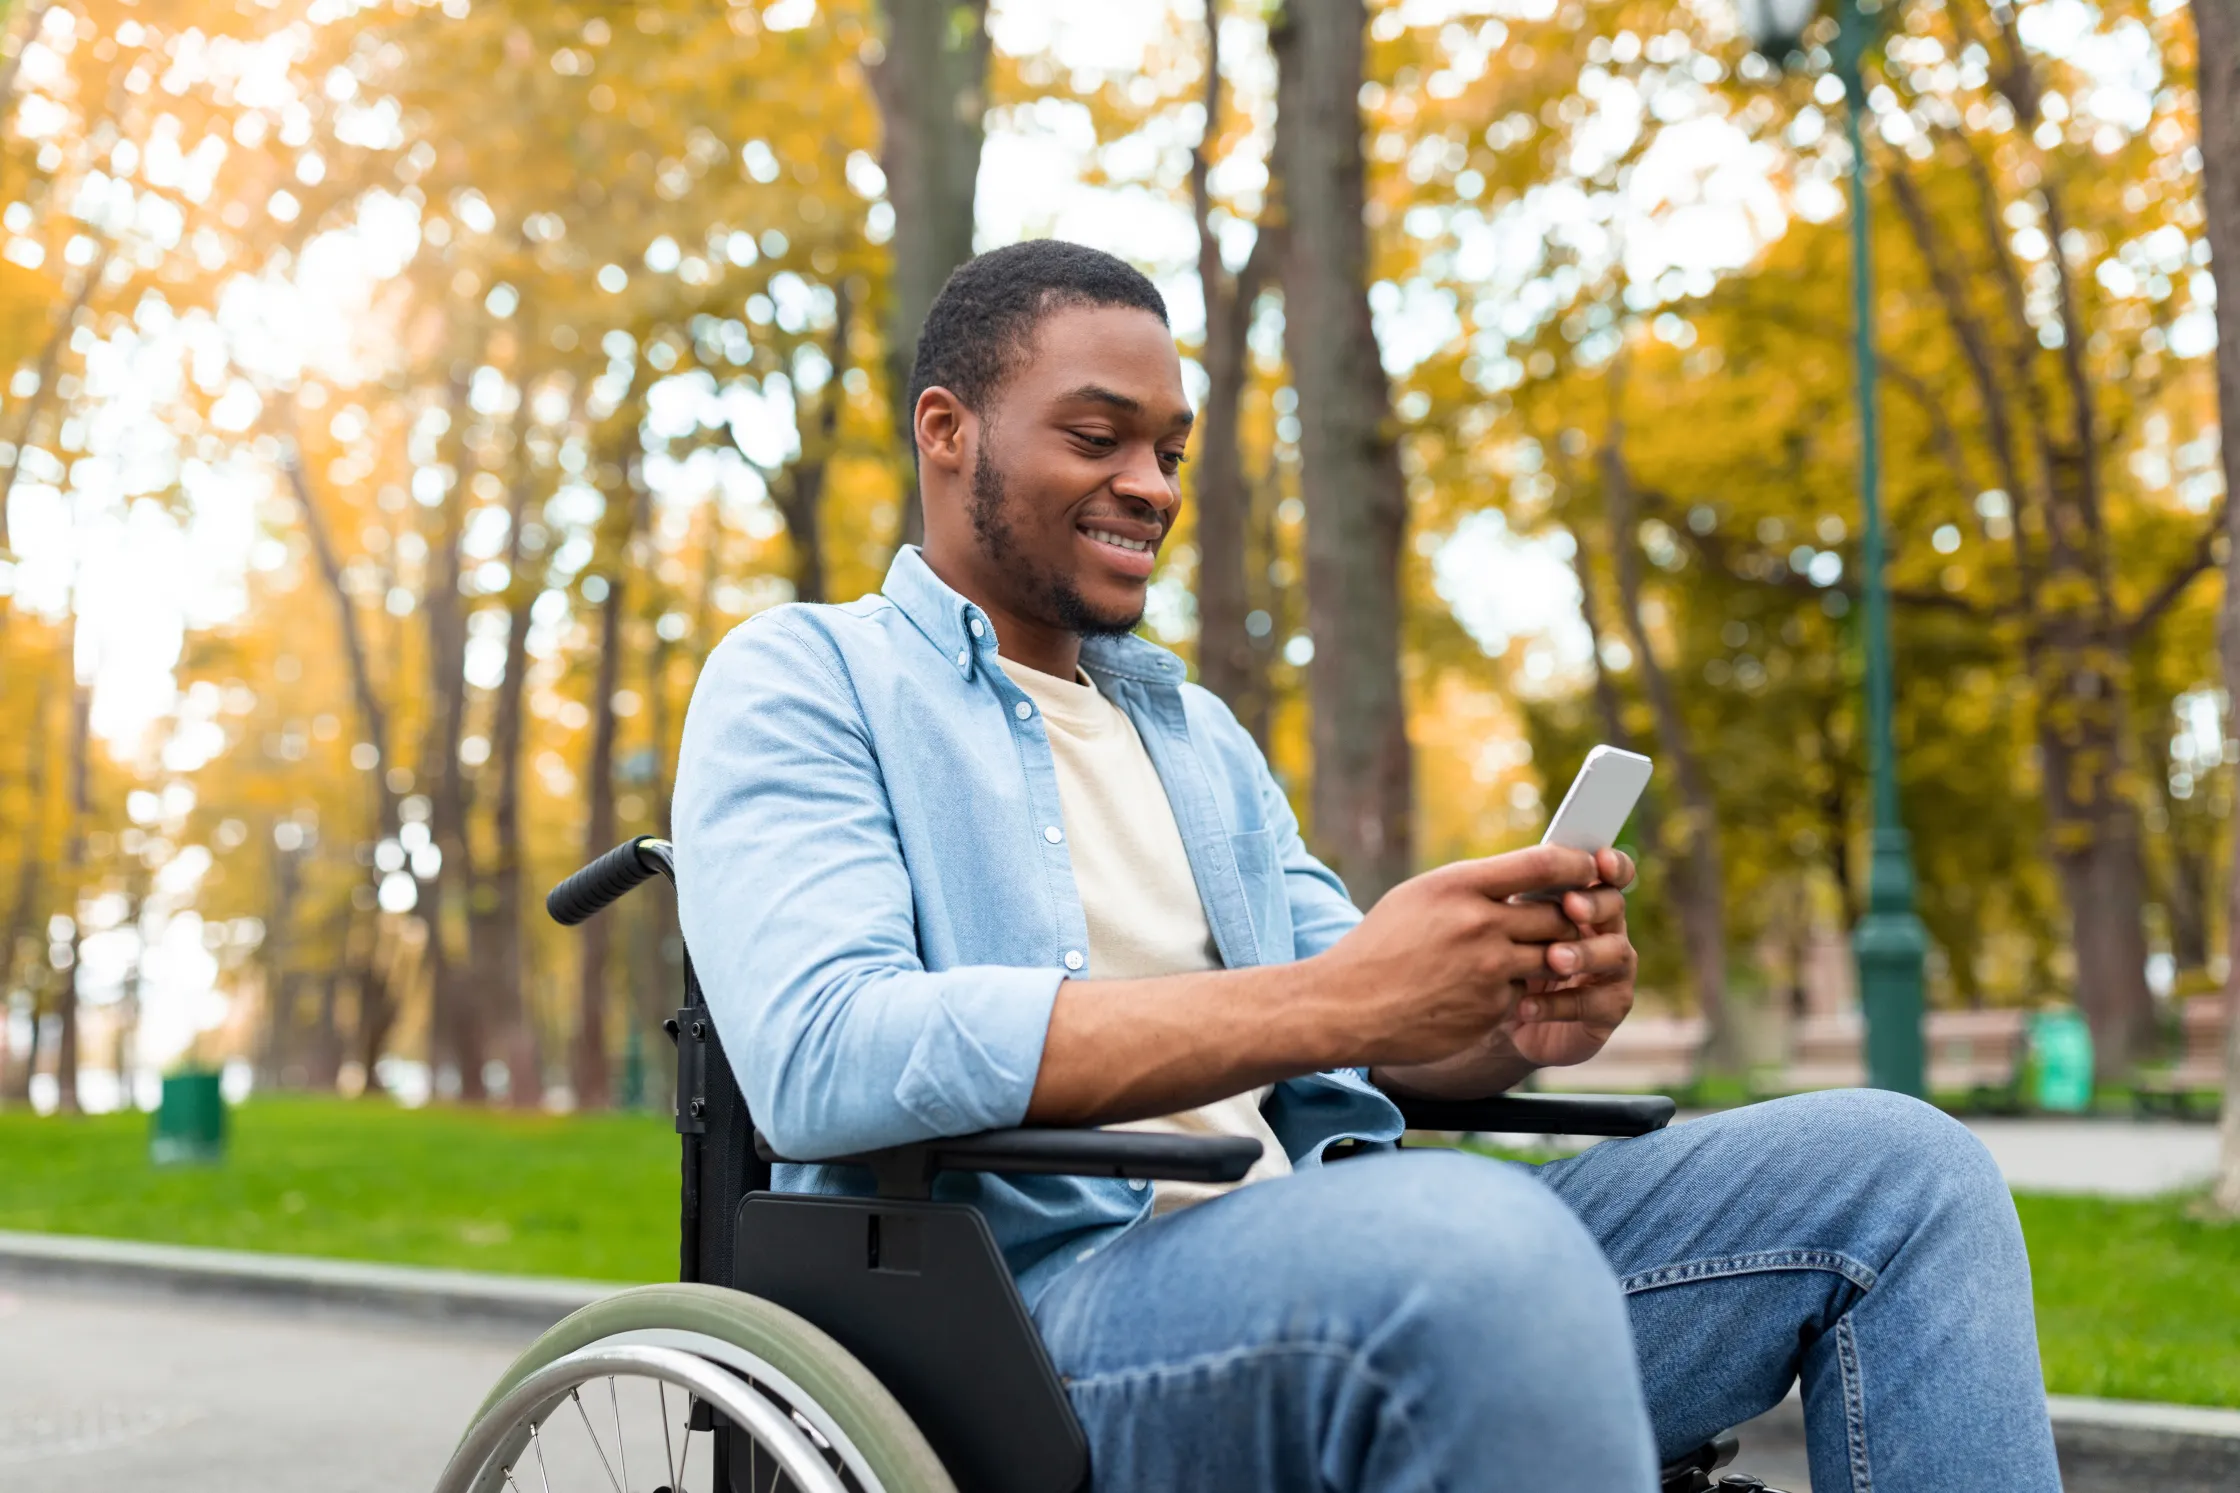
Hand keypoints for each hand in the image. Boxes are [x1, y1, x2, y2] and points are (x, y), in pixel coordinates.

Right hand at [1316, 844, 1604, 1069]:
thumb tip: (1528, 877)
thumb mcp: (1420, 897)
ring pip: (1552, 957)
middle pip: (1560, 915)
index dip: (1577, 865)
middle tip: (1564, 919)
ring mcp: (1489, 971)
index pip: (1544, 864)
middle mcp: (1479, 924)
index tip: (1588, 868)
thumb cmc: (1380, 947)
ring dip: (1547, 956)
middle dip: (1568, 919)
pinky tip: (1478, 991)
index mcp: (1459, 885)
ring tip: (1518, 955)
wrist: (1345, 1007)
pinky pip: (1525, 994)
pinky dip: (1513, 992)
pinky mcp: (1491, 1010)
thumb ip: (1474, 886)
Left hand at [1507, 847, 1637, 1068]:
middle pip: (1615, 907)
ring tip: (1553, 958)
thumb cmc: (1506, 959)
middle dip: (1596, 904)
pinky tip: (1525, 1005)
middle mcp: (1607, 932)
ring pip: (1615, 954)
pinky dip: (1558, 1004)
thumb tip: (1515, 869)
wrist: (1497, 1017)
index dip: (1614, 865)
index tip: (1601, 859)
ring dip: (1584, 953)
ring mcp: (1614, 972)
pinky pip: (1595, 1004)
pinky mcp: (1608, 1011)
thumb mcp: (1507, 925)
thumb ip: (1521, 900)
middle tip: (1571, 906)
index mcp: (1586, 902)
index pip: (1611, 875)